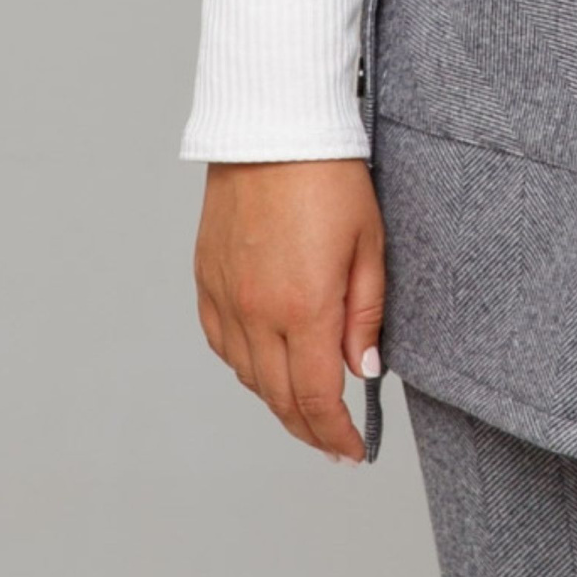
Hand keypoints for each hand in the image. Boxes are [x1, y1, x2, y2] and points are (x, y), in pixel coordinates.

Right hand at [194, 159, 386, 461]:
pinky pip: (222, 343)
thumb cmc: (331, 176)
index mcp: (301, 307)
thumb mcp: (370, 242)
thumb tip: (363, 372)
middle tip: (333, 443)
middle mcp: (255, 312)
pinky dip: (245, 366)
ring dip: (277, 400)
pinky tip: (265, 366)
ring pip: (248, 376)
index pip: (315, 398)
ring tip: (306, 410)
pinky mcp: (206, 279)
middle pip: (278, 397)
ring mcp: (225, 297)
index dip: (335, 434)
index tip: (354, 451)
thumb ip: (365, 313)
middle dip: (309, 429)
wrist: (273, 126)